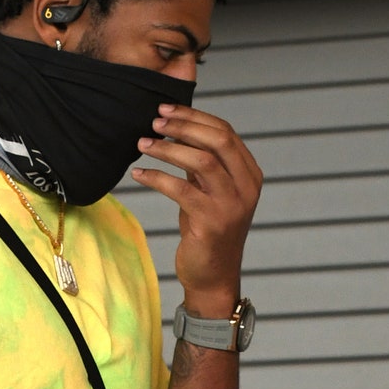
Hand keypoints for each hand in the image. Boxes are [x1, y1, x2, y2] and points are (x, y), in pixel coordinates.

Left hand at [130, 103, 262, 311]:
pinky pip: (180, 189)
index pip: (224, 132)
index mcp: (249, 174)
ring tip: (142, 144)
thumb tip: (178, 129)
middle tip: (154, 121)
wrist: (213, 278)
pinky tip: (138, 173)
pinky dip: (156, 177)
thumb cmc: (208, 233)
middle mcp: (246, 187)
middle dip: (183, 125)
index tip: (167, 110)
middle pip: (217, 140)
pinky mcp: (211, 222)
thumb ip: (203, 163)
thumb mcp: (209, 192)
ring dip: (167, 149)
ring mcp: (231, 205)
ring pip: (200, 161)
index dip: (194, 116)